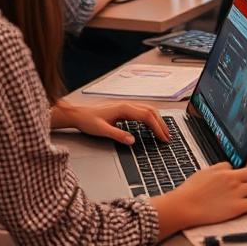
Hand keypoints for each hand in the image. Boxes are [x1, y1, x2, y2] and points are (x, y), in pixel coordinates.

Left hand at [53, 100, 169, 143]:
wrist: (78, 114)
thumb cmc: (88, 121)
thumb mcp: (102, 130)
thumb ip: (118, 135)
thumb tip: (132, 140)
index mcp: (124, 109)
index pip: (147, 117)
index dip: (158, 127)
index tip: (164, 138)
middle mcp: (127, 105)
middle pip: (151, 111)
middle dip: (162, 124)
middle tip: (168, 137)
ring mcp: (126, 105)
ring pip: (148, 110)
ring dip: (158, 120)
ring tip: (163, 132)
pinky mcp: (124, 109)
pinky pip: (143, 111)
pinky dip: (151, 118)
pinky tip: (152, 125)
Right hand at [153, 163, 246, 238]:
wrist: (184, 205)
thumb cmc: (189, 192)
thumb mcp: (202, 173)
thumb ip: (215, 170)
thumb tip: (223, 169)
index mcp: (222, 171)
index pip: (237, 166)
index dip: (237, 174)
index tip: (236, 180)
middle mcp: (231, 179)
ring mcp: (236, 192)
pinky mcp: (237, 207)